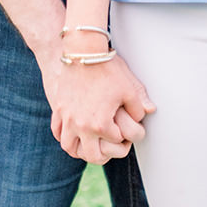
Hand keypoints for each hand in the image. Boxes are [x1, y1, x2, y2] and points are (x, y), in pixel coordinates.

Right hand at [46, 42, 154, 164]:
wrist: (81, 51)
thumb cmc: (107, 68)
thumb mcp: (129, 88)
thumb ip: (139, 105)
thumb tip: (148, 112)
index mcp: (101, 124)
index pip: (117, 142)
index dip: (127, 137)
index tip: (130, 131)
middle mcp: (81, 126)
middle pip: (92, 155)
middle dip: (106, 154)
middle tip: (112, 144)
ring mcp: (67, 119)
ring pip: (70, 148)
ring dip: (81, 150)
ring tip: (91, 144)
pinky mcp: (58, 110)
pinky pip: (57, 131)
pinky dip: (65, 136)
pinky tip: (73, 133)